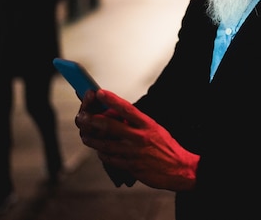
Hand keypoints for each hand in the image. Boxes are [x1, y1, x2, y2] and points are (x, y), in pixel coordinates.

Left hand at [75, 89, 199, 190]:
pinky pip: (111, 159)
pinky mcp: (131, 167)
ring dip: (92, 139)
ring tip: (85, 136)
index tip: (99, 92)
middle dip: (92, 120)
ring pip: (106, 144)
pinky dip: (103, 154)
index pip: (127, 108)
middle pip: (110, 126)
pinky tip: (100, 151)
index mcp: (147, 124)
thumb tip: (116, 116)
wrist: (179, 168)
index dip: (111, 99)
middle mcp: (140, 137)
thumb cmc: (166, 146)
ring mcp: (134, 153)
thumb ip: (137, 123)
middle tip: (82, 117)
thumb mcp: (155, 128)